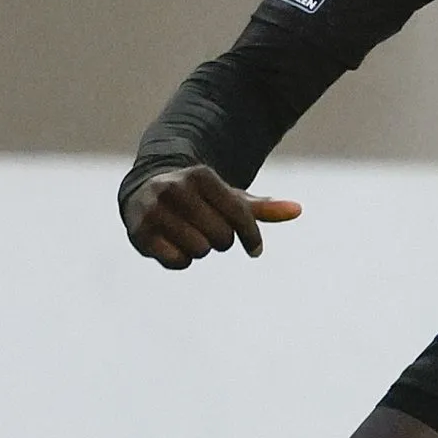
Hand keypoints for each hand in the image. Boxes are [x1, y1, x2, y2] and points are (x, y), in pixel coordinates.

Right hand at [123, 165, 302, 269]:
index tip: (255, 250)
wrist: (144, 192)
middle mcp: (175, 188)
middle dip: (221, 241)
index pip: (240, 215)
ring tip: (189, 236)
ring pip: (199, 250)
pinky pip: (177, 261)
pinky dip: (180, 260)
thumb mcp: (228, 199)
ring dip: (200, 250)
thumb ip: (261, 207)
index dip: (252, 237)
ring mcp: (154, 210)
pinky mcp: (139, 232)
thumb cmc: (198, 199)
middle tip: (209, 233)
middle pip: (221, 237)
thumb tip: (298, 210)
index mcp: (201, 176)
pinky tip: (172, 246)